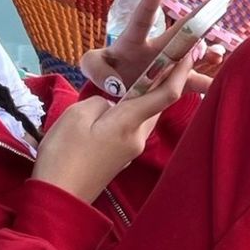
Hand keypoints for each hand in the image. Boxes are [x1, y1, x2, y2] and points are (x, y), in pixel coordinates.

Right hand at [32, 48, 194, 202]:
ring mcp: (131, 151)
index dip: (181, 72)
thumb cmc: (64, 154)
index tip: (190, 53)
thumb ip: (100, 102)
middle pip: (156, 105)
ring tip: (133, 80)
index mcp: (129, 124)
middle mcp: (138, 138)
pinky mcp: (121, 158)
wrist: (58, 196)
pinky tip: (113, 109)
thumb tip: (111, 105)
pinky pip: (131, 129)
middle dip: (160, 83)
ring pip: (143, 117)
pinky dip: (129, 114)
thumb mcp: (76, 115)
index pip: (166, 94)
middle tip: (160, 59)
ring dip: (142, 99)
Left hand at [80, 0, 224, 95]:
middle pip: (179, 30)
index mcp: (134, 41)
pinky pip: (192, 81)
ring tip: (217, 54)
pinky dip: (205, 84)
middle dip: (198, 16)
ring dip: (207, 53)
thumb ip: (94, 66)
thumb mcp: (92, 65)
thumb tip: (112, 81)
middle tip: (217, 2)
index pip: (142, 18)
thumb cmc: (104, 69)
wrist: (116, 89)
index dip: (151, 0)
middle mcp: (156, 48)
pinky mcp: (175, 81)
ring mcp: (168, 64)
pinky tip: (216, 86)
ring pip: (192, 55)